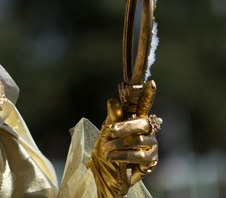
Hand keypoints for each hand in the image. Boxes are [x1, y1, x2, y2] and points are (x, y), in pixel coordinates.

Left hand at [88, 80, 160, 196]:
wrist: (104, 173)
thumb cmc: (106, 148)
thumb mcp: (105, 132)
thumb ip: (112, 117)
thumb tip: (112, 100)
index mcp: (134, 119)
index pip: (143, 104)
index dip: (148, 94)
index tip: (151, 82)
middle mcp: (146, 130)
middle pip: (141, 123)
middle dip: (124, 127)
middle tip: (110, 131)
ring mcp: (151, 145)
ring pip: (139, 140)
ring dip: (119, 145)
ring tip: (106, 149)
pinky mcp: (151, 160)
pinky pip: (140, 155)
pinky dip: (123, 156)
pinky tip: (112, 157)